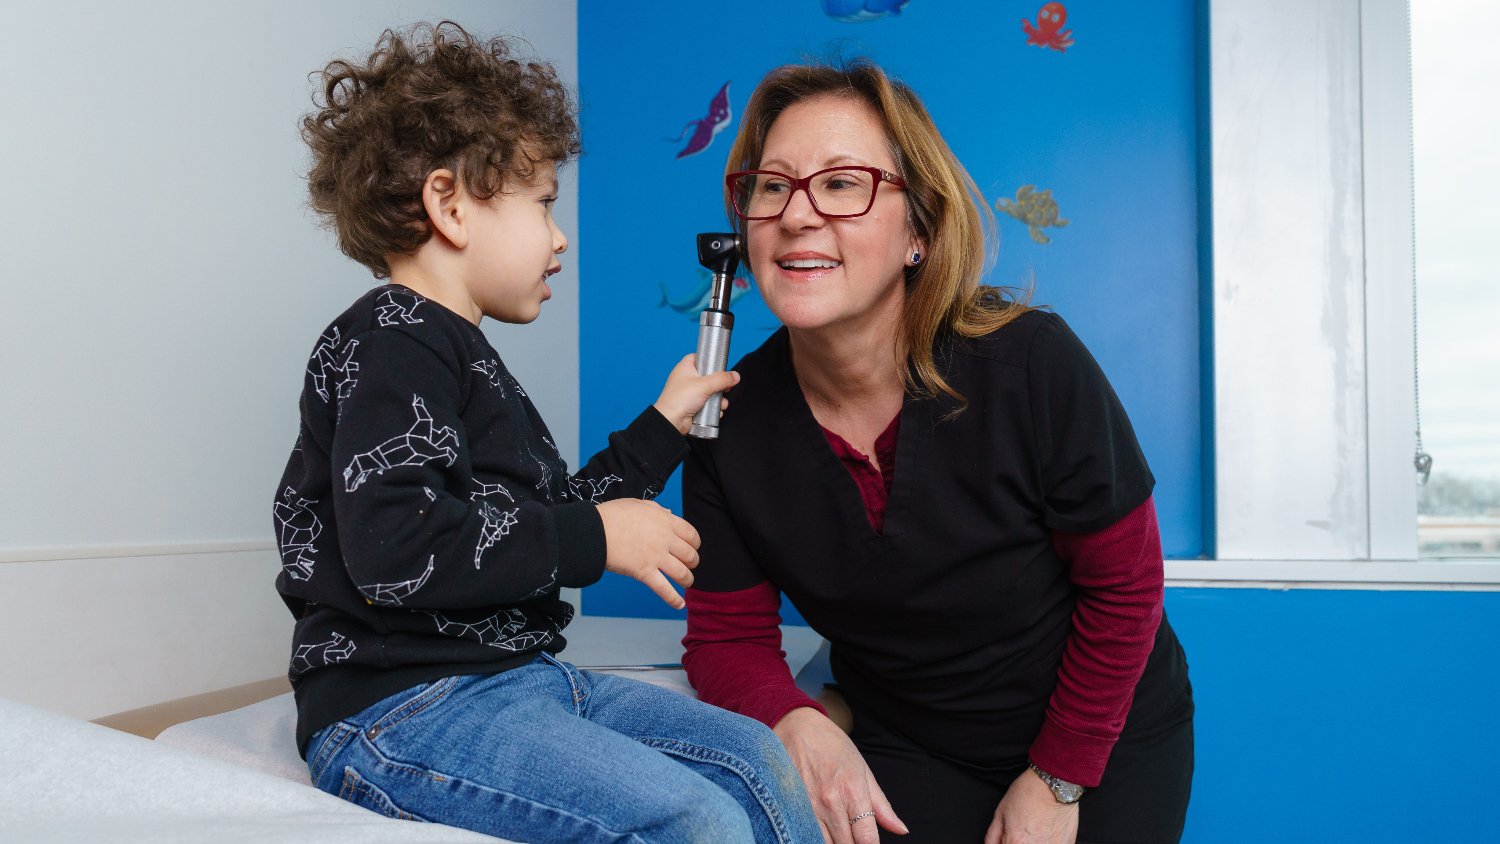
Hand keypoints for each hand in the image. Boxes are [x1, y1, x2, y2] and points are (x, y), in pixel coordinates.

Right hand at [596, 499, 699, 608]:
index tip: (693, 548)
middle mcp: (665, 539)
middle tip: (689, 565)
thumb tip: (668, 512)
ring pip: (682, 573)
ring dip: (688, 579)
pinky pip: (664, 589)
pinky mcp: (644, 572)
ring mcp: (656, 557)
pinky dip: (673, 599)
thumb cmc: (612, 515)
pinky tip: (680, 604)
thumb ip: (655, 508)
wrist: (594, 530)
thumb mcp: (637, 504)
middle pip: (690, 555)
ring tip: (687, 582)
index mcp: (665, 521)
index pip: (691, 534)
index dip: (695, 543)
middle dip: (692, 562)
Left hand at [653, 354, 740, 434]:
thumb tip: (735, 376)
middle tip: (725, 388)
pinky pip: (709, 403)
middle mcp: (688, 379)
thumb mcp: (704, 385)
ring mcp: (691, 393)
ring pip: (712, 391)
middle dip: (720, 385)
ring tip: (720, 403)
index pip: (700, 357)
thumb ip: (722, 379)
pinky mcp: (695, 405)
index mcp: (686, 368)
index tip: (721, 367)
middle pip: (710, 376)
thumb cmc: (679, 399)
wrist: (671, 422)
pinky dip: (715, 407)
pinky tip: (716, 411)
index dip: (711, 361)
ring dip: (719, 398)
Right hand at [773, 707, 906, 842]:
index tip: (869, 843)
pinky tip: (819, 830)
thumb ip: (881, 806)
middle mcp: (830, 802)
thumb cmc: (833, 746)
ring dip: (833, 842)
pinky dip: (813, 837)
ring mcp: (807, 805)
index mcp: (853, 791)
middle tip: (853, 835)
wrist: (798, 726)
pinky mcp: (789, 806)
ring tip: (837, 831)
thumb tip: (901, 830)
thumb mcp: (863, 770)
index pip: (866, 839)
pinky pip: (803, 834)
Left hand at [983, 768, 1078, 843]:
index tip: (1007, 839)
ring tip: (1034, 832)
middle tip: (1020, 833)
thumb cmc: (1028, 794)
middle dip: (1017, 843)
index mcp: (1015, 843)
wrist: (1054, 785)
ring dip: (1034, 842)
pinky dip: (1047, 842)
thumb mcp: (1000, 813)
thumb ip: (992, 837)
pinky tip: (1045, 832)